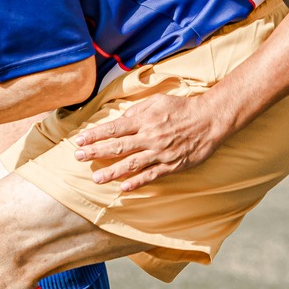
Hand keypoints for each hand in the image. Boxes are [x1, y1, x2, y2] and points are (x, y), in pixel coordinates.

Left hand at [73, 90, 224, 191]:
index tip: (79, 140)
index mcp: (145, 120)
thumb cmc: (183, 108)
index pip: (114, 128)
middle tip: (78, 158)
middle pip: (118, 146)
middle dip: (96, 152)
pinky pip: (152, 175)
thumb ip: (137, 110)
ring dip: (112, 172)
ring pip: (132, 164)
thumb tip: (120, 119)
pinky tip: (123, 188)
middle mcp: (150, 137)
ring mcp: (161, 152)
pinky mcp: (172, 165)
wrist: (210, 120)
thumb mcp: (158, 101)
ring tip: (96, 179)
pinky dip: (137, 182)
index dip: (95, 135)